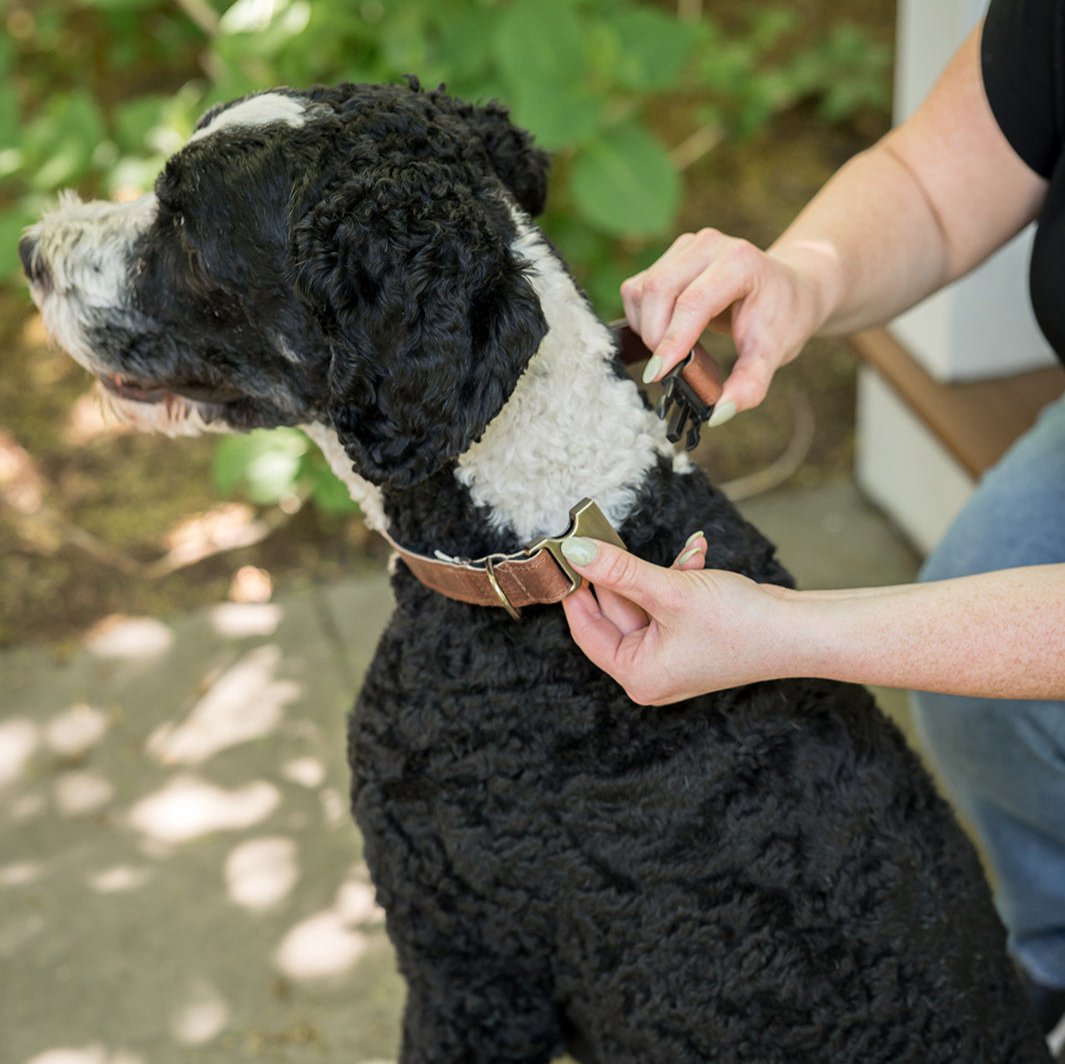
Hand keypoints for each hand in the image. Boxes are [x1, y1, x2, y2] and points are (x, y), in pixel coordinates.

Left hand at [559, 533, 788, 704]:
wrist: (799, 630)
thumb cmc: (740, 624)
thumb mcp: (670, 591)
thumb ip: (618, 571)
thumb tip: (574, 554)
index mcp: (637, 675)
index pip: (586, 629)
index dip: (575, 589)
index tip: (565, 553)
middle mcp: (651, 671)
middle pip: (615, 612)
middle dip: (626, 573)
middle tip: (610, 534)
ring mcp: (671, 654)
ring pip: (642, 600)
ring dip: (660, 571)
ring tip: (685, 558)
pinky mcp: (690, 636)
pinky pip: (666, 600)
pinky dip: (678, 577)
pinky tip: (697, 557)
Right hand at [620, 228, 826, 420]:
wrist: (789, 289)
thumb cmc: (783, 318)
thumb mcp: (774, 354)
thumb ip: (750, 385)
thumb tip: (719, 413)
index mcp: (740, 262)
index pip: (693, 301)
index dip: (672, 340)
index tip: (659, 375)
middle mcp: (709, 246)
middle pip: (658, 290)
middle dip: (655, 337)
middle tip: (670, 370)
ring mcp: (686, 247)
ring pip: (641, 290)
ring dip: (647, 329)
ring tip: (675, 351)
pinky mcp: (669, 257)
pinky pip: (637, 290)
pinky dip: (642, 319)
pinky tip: (668, 334)